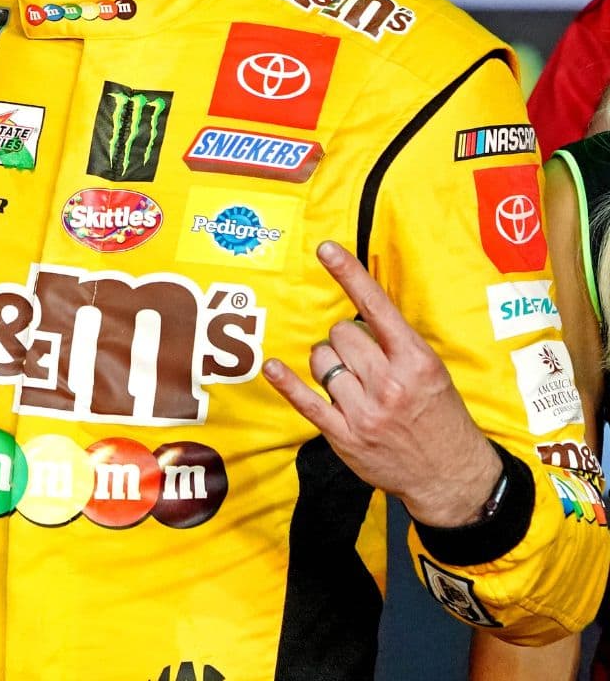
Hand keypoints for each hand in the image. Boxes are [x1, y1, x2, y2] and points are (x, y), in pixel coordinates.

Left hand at [263, 241, 502, 527]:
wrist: (452, 476)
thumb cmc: (441, 418)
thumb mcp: (432, 374)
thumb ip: (396, 346)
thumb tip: (356, 318)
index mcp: (415, 361)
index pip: (376, 307)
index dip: (349, 274)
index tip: (326, 249)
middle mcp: (389, 382)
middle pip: (339, 334)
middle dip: (343, 341)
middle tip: (359, 360)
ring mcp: (365, 410)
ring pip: (321, 361)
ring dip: (327, 364)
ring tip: (347, 380)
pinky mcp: (345, 435)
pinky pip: (306, 400)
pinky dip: (286, 382)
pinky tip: (273, 367)